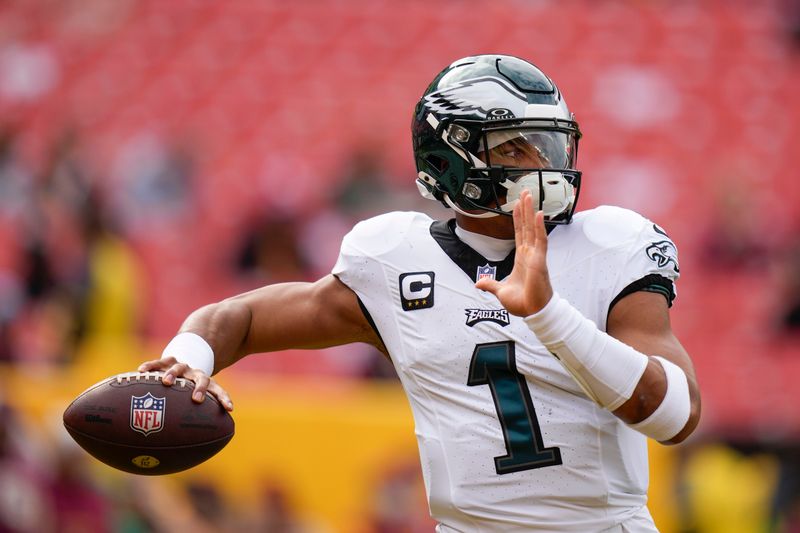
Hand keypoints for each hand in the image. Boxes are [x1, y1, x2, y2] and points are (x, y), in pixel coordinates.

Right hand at [137, 356, 233, 411]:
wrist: (184, 364)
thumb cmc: (187, 392)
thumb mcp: (192, 403)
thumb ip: (192, 420)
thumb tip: (187, 449)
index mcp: (206, 384)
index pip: (218, 391)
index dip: (224, 399)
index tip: (230, 409)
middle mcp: (195, 375)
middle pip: (202, 379)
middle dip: (200, 388)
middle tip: (196, 399)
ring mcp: (182, 366)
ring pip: (179, 367)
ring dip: (174, 374)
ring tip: (165, 382)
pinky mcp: (167, 361)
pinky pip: (158, 362)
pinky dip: (150, 366)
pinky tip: (140, 371)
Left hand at [475, 189, 553, 315]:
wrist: (532, 312)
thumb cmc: (522, 303)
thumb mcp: (500, 291)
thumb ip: (490, 285)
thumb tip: (479, 284)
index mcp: (521, 259)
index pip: (519, 234)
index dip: (518, 219)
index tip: (517, 205)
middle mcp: (530, 254)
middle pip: (526, 226)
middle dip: (525, 208)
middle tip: (525, 191)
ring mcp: (536, 256)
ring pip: (533, 229)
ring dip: (531, 211)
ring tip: (529, 195)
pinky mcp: (540, 261)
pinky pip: (540, 241)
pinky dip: (539, 227)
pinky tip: (538, 214)